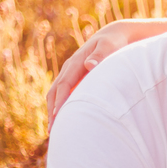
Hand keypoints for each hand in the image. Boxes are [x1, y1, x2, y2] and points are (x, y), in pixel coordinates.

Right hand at [47, 19, 166, 128]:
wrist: (113, 36)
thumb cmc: (114, 42)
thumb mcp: (110, 45)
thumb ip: (102, 54)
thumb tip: (89, 64)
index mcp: (75, 62)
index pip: (64, 84)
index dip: (60, 101)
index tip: (58, 116)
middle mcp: (69, 68)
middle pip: (54, 91)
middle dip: (52, 110)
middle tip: (53, 131)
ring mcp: (70, 73)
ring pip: (55, 94)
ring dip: (53, 110)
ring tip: (54, 130)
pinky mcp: (75, 78)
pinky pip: (62, 94)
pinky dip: (59, 106)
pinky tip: (64, 120)